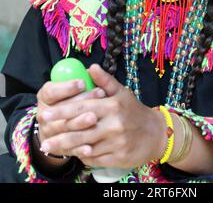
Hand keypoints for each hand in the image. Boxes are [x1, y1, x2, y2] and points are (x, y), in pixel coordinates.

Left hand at [38, 64, 166, 168]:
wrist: (155, 133)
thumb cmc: (134, 110)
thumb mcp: (122, 92)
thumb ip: (104, 80)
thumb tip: (91, 67)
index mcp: (112, 105)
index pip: (82, 108)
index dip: (62, 112)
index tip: (46, 115)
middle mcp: (114, 124)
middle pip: (80, 131)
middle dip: (59, 136)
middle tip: (43, 139)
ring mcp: (116, 142)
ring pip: (86, 147)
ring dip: (67, 149)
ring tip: (52, 148)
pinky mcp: (119, 158)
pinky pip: (95, 159)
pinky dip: (83, 156)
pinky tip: (74, 153)